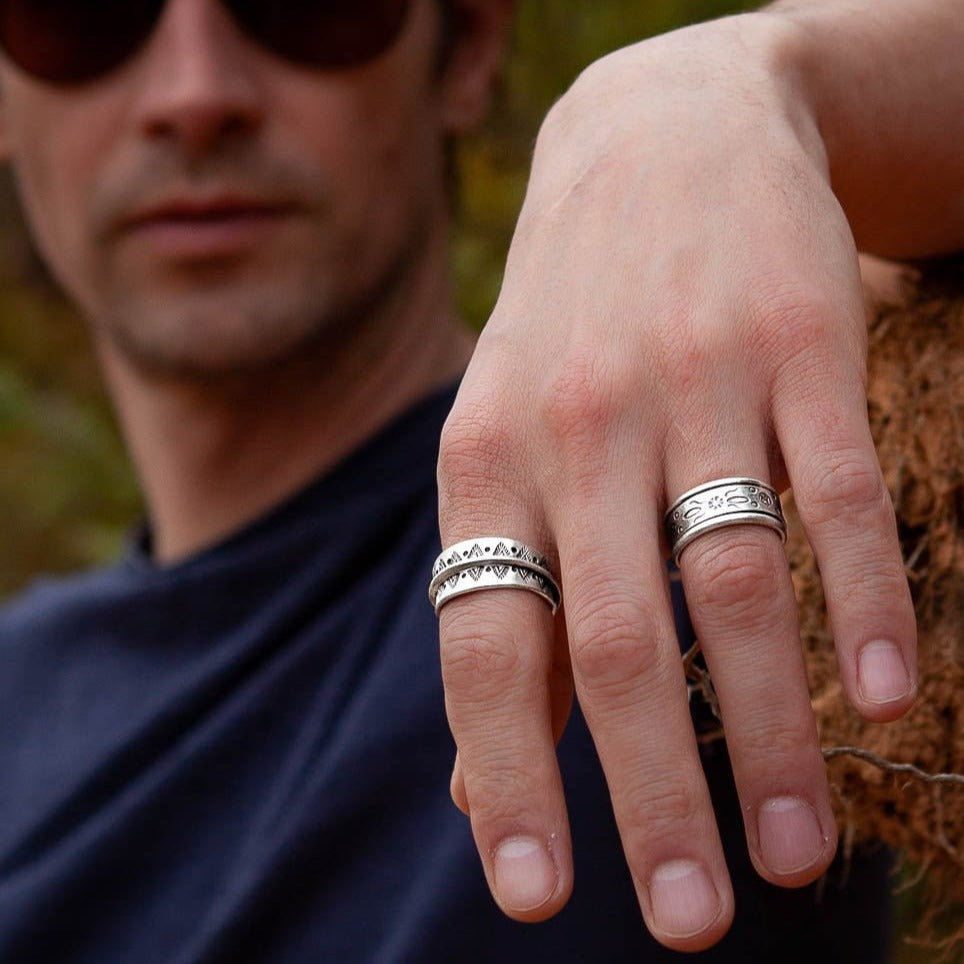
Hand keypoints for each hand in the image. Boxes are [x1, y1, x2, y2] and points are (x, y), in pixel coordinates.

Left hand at [436, 13, 916, 951]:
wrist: (650, 142)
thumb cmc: (567, 331)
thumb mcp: (498, 447)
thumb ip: (499, 599)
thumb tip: (470, 771)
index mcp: (484, 463)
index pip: (483, 645)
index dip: (505, 775)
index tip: (533, 898)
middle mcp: (575, 428)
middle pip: (618, 643)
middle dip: (653, 796)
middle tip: (690, 921)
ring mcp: (690, 381)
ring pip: (734, 582)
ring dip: (775, 732)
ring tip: (799, 856)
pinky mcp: (794, 343)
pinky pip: (835, 490)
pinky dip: (863, 599)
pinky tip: (889, 698)